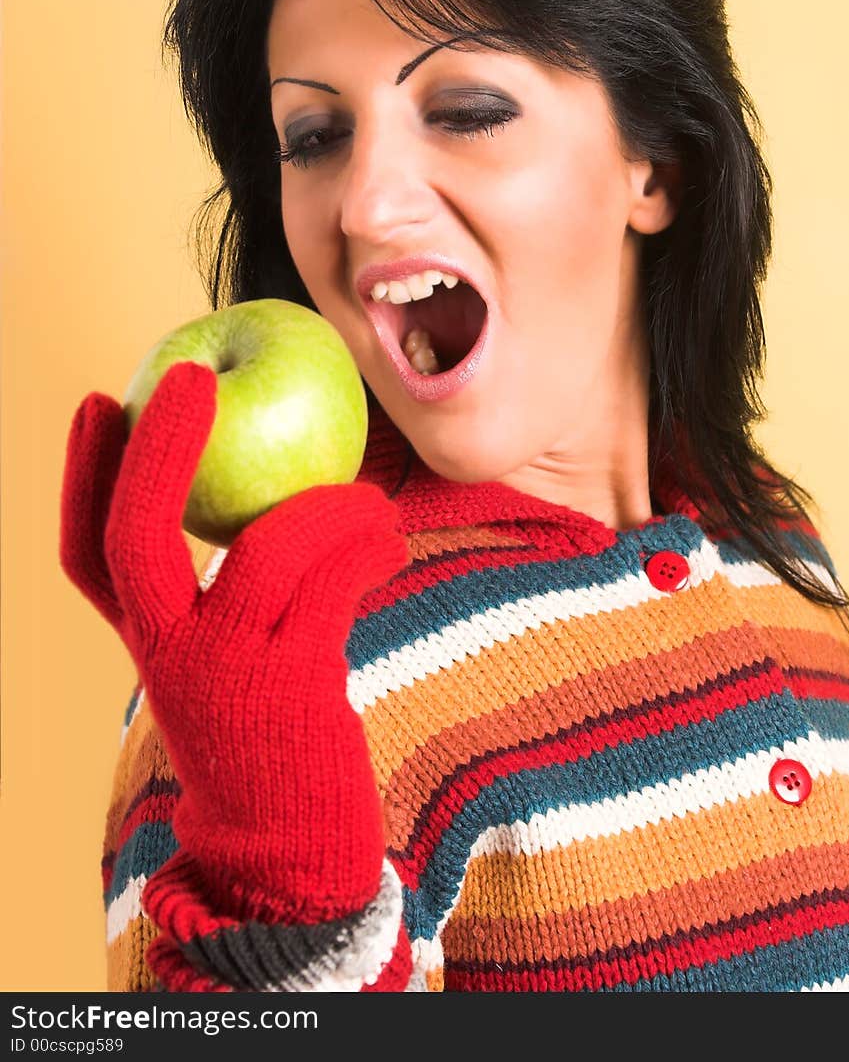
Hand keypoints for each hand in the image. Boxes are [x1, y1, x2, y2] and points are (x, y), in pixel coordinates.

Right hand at [60, 360, 408, 922]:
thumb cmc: (267, 731)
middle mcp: (170, 655)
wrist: (288, 849)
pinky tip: (388, 543)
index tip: (99, 400)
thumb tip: (276, 487)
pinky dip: (366, 548)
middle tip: (190, 376)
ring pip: (267, 549)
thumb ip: (231, 592)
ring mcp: (227, 674)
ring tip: (371, 501)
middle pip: (137, 536)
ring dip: (328, 505)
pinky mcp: (292, 691)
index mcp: (148, 642)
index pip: (88, 553)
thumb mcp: (229, 661)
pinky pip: (332, 586)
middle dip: (160, 448)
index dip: (85, 474)